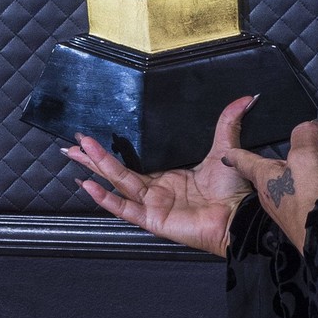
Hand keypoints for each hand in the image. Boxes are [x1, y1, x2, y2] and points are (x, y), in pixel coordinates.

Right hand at [61, 95, 262, 257]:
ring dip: (97, 167)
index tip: (93, 138)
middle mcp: (155, 191)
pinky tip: (89, 186)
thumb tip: (245, 98)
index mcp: (167, 176)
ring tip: (77, 152)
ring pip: (118, 183)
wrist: (239, 214)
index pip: (132, 163)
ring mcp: (152, 205)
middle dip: (94, 157)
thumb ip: (228, 123)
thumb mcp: (225, 148)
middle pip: (117, 172)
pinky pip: (125, 208)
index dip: (112, 152)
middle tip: (72, 143)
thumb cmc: (232, 188)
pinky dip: (106, 198)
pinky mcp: (152, 219)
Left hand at [223, 120, 317, 251]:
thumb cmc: (308, 203)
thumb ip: (305, 136)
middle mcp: (277, 193)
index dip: (237, 153)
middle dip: (316, 157)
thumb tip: (311, 126)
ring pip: (313, 178)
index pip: (244, 161)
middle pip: (294, 164)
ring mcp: (295, 207)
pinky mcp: (312, 218)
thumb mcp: (304, 158)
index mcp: (266, 177)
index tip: (228, 153)